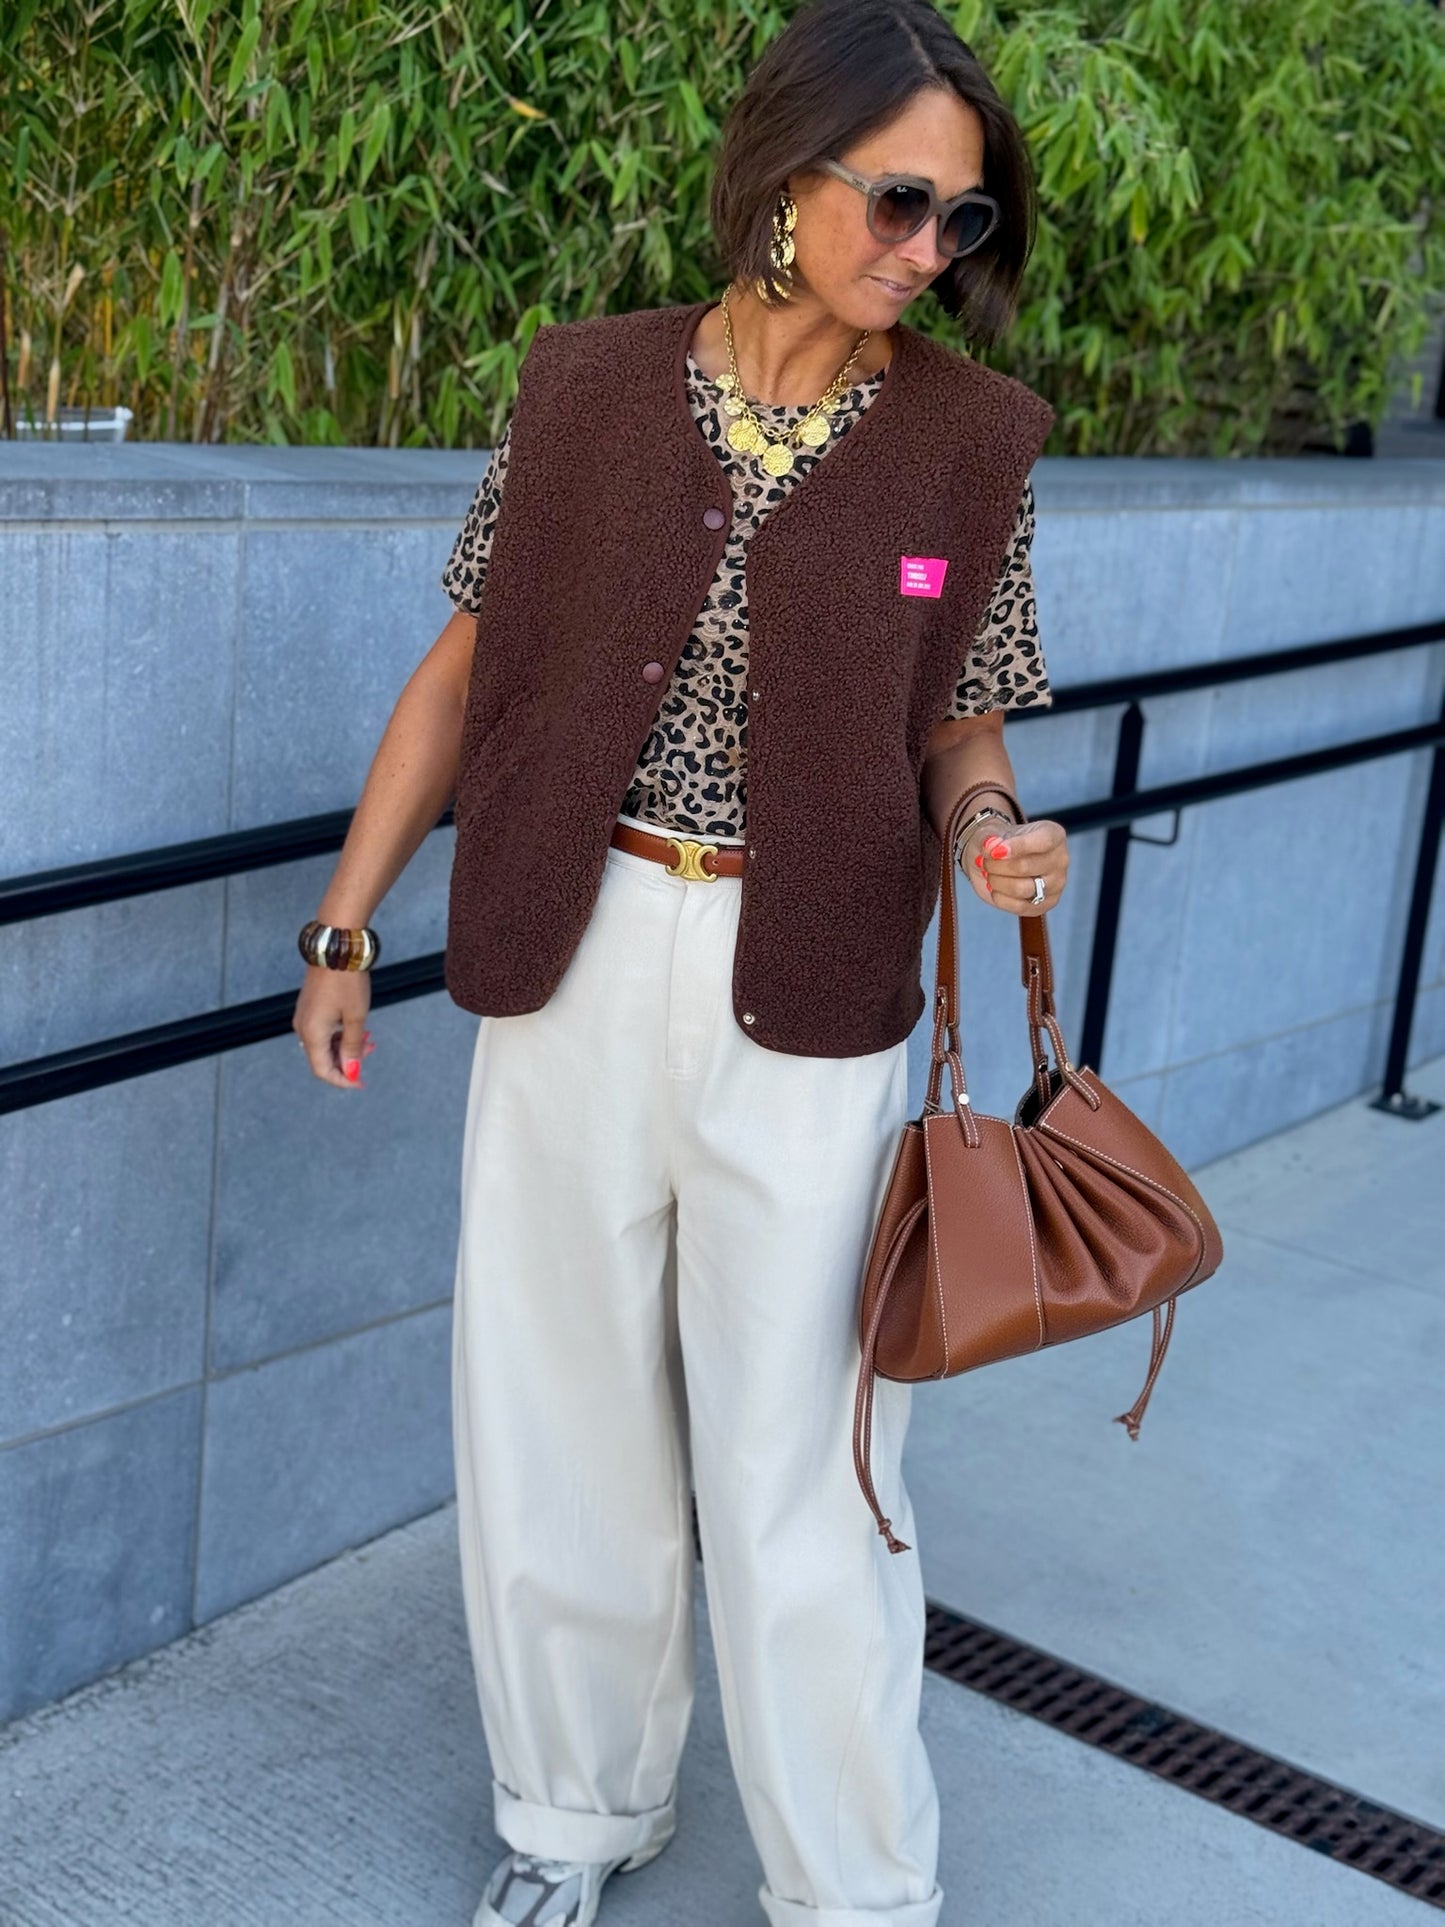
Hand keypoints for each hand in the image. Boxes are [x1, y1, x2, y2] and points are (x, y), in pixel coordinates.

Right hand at [292, 965, 376, 1088]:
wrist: (337, 949)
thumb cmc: (347, 982)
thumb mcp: (356, 1017)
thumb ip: (353, 1047)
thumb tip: (352, 1071)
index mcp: (312, 1034)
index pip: (322, 1070)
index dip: (342, 1080)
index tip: (361, 1081)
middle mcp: (303, 1028)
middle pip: (322, 1059)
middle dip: (347, 1062)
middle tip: (371, 1051)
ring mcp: (304, 1017)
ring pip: (323, 1045)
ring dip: (344, 1047)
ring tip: (368, 1038)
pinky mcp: (309, 1007)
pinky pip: (322, 1031)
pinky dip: (338, 1036)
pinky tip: (356, 1029)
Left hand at [960, 818, 1067, 915]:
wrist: (998, 859)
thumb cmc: (1000, 842)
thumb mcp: (990, 832)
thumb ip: (988, 837)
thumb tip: (990, 846)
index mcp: (1054, 835)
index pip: (1043, 842)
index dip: (1017, 847)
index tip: (994, 851)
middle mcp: (1060, 860)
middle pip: (1025, 867)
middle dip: (997, 865)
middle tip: (985, 861)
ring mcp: (1056, 884)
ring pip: (1021, 888)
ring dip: (997, 882)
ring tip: (989, 874)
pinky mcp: (1045, 904)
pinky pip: (1020, 907)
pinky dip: (1001, 898)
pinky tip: (994, 889)